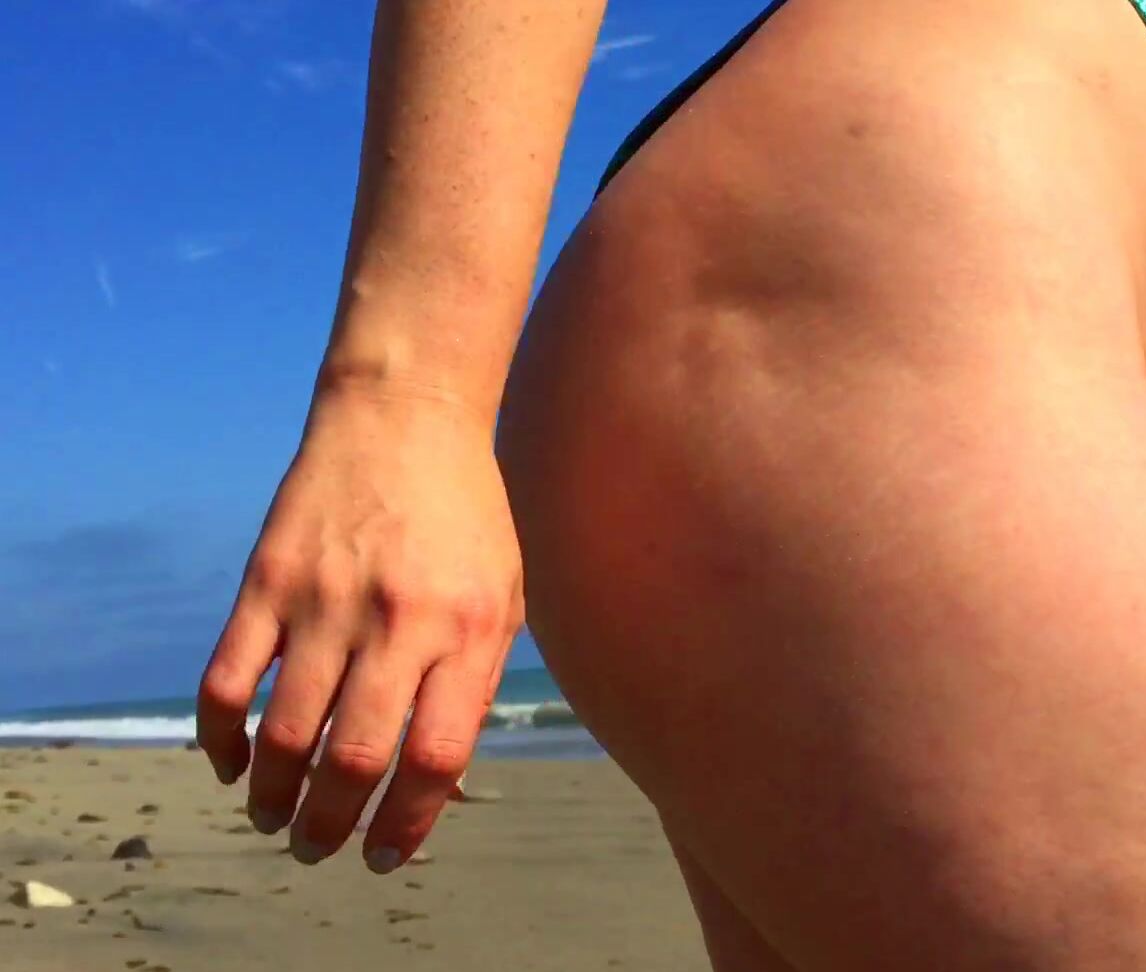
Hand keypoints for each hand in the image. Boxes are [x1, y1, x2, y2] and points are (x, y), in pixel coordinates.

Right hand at [197, 386, 523, 872]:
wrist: (405, 417)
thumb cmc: (466, 518)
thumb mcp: (504, 596)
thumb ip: (478, 680)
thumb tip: (440, 774)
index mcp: (464, 631)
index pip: (433, 756)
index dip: (407, 823)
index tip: (387, 853)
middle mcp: (394, 621)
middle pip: (354, 757)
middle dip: (332, 825)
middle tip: (320, 850)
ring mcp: (324, 600)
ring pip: (285, 731)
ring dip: (274, 795)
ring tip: (276, 820)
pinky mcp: (266, 580)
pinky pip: (226, 678)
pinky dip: (220, 736)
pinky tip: (234, 763)